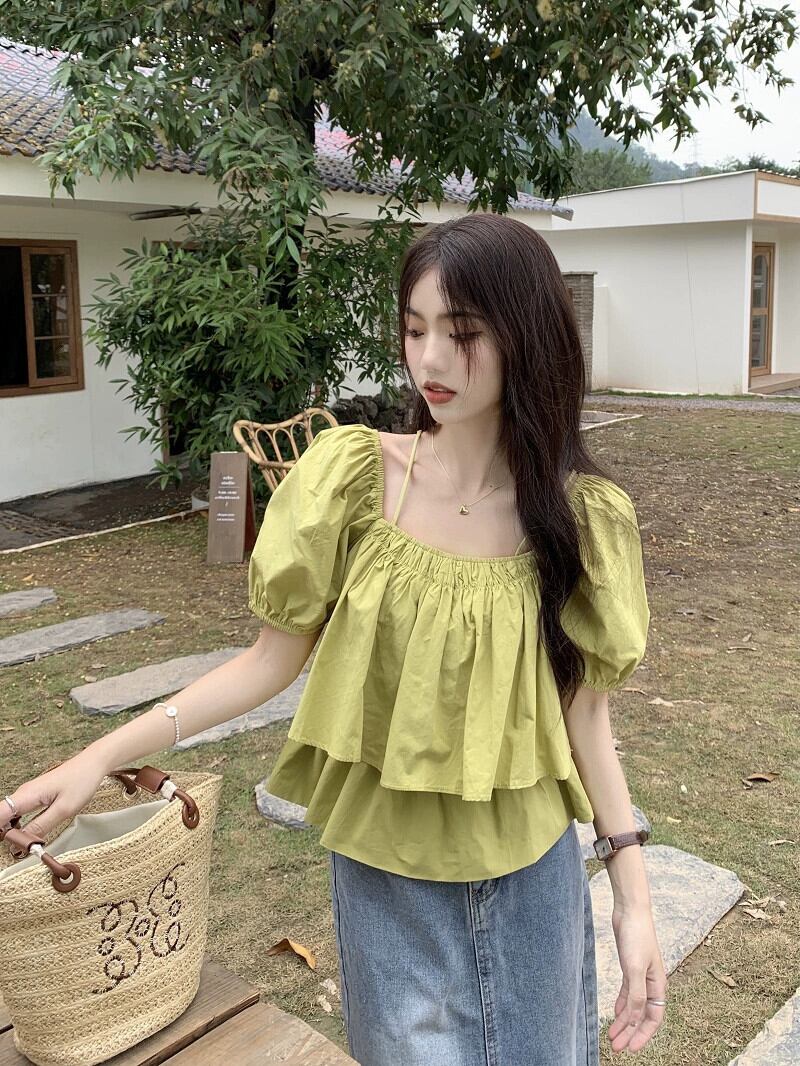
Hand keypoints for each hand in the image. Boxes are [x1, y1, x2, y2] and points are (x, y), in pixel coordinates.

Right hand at [0, 752, 109, 844]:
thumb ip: (41, 826)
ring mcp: (28, 794)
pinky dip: (20, 825)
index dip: (0, 832)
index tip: (11, 846)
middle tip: (21, 849)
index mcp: (27, 795)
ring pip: (9, 816)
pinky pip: (19, 812)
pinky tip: (30, 833)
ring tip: (27, 844)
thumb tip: (23, 842)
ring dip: (13, 831)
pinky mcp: (35, 796)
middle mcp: (23, 793)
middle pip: (1, 818)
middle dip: (6, 835)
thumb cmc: (81, 781)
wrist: (93, 763)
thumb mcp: (64, 809)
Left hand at [607, 903, 667, 1053]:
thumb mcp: (635, 968)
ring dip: (623, 1021)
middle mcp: (651, 983)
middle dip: (630, 1032)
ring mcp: (640, 975)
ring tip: (612, 1036)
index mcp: (657, 985)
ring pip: (633, 1005)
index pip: (653, 1018)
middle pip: (642, 1015)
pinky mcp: (629, 967)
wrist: (631, 911)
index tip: (631, 1048)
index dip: (642, 1035)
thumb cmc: (637, 936)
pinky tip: (615, 1014)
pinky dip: (621, 1004)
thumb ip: (636, 994)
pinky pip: (627, 992)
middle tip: (617, 1047)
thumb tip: (633, 1018)